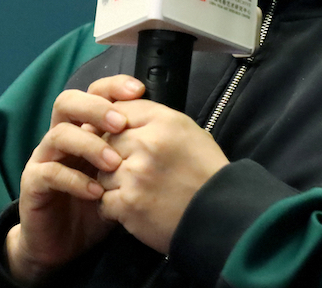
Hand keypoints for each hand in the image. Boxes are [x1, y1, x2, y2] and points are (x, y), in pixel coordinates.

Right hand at [6, 75, 145, 284]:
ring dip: (90, 145)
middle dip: (96, 107)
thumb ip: (133, 149)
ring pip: (59, 134)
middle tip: (120, 123)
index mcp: (83, 127)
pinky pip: (49, 172)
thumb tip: (166, 128)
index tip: (138, 90)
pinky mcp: (33, 184)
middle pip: (68, 102)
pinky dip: (74, 180)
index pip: (93, 92)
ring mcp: (44, 158)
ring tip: (114, 163)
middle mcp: (61, 136)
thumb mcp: (121, 173)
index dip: (113, 86)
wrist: (64, 243)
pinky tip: (95, 191)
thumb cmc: (96, 203)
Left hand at [97, 99, 229, 253]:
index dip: (118, 126)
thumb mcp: (188, 131)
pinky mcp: (129, 204)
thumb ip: (154, 120)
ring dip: (113, 182)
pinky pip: (103, 201)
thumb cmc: (205, 171)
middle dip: (114, 155)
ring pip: (101, 172)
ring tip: (135, 189)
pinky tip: (132, 206)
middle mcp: (147, 144)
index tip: (122, 137)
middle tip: (131, 167)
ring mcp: (135, 175)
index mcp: (164, 121)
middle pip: (106, 140)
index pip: (120, 110)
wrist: (219, 213)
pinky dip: (114, 207)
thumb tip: (119, 118)